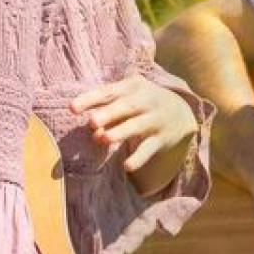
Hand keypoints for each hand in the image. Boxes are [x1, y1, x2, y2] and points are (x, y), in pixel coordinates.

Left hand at [71, 75, 197, 193]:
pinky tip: (126, 166)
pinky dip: (138, 158)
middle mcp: (146, 101)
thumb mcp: (128, 96)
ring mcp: (155, 120)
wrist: (181, 113)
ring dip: (120, 132)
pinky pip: (149, 149)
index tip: (72, 108)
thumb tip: (91, 127)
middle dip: (109, 113)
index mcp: (133, 86)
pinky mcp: (161, 139)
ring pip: (137, 126)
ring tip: (103, 139)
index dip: (90, 99)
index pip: (109, 91)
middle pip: (127, 106)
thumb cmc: (141, 103)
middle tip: (92, 122)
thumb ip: (107, 108)